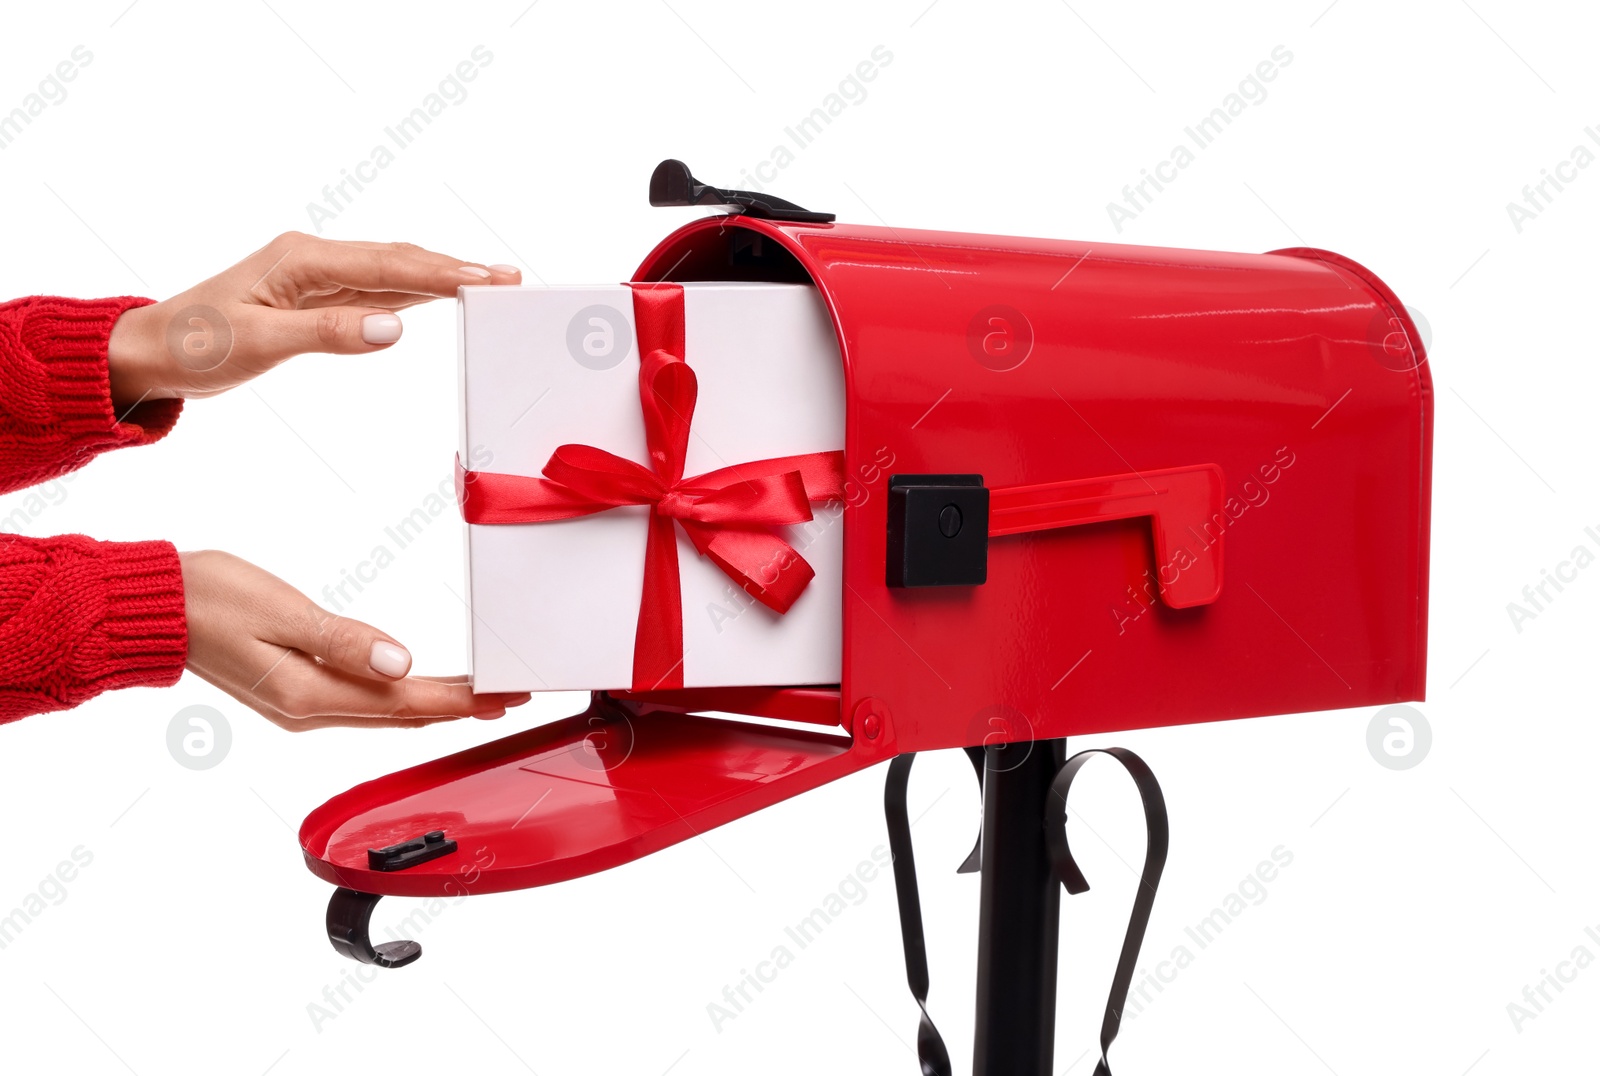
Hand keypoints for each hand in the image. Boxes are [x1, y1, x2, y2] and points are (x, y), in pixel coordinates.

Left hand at [107, 234, 520, 409]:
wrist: (151, 352)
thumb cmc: (194, 346)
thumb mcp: (258, 342)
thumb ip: (329, 333)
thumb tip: (394, 327)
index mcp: (301, 259)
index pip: (388, 263)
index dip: (443, 271)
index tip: (489, 279)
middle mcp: (313, 258)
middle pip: (398, 259)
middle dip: (456, 268)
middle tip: (508, 279)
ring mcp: (315, 276)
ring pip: (391, 271)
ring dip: (441, 276)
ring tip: (490, 283)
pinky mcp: (315, 298)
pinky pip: (375, 288)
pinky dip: (414, 290)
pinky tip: (440, 294)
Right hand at [181, 549, 529, 731]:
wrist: (154, 608)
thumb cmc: (209, 598)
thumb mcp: (280, 612)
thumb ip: (342, 641)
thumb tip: (401, 663)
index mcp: (308, 695)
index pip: (404, 704)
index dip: (459, 701)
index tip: (502, 695)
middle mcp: (308, 710)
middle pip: (402, 715)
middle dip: (459, 707)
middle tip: (510, 696)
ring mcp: (300, 704)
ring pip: (384, 712)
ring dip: (434, 705)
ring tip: (480, 697)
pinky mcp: (294, 689)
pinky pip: (363, 703)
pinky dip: (400, 698)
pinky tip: (417, 690)